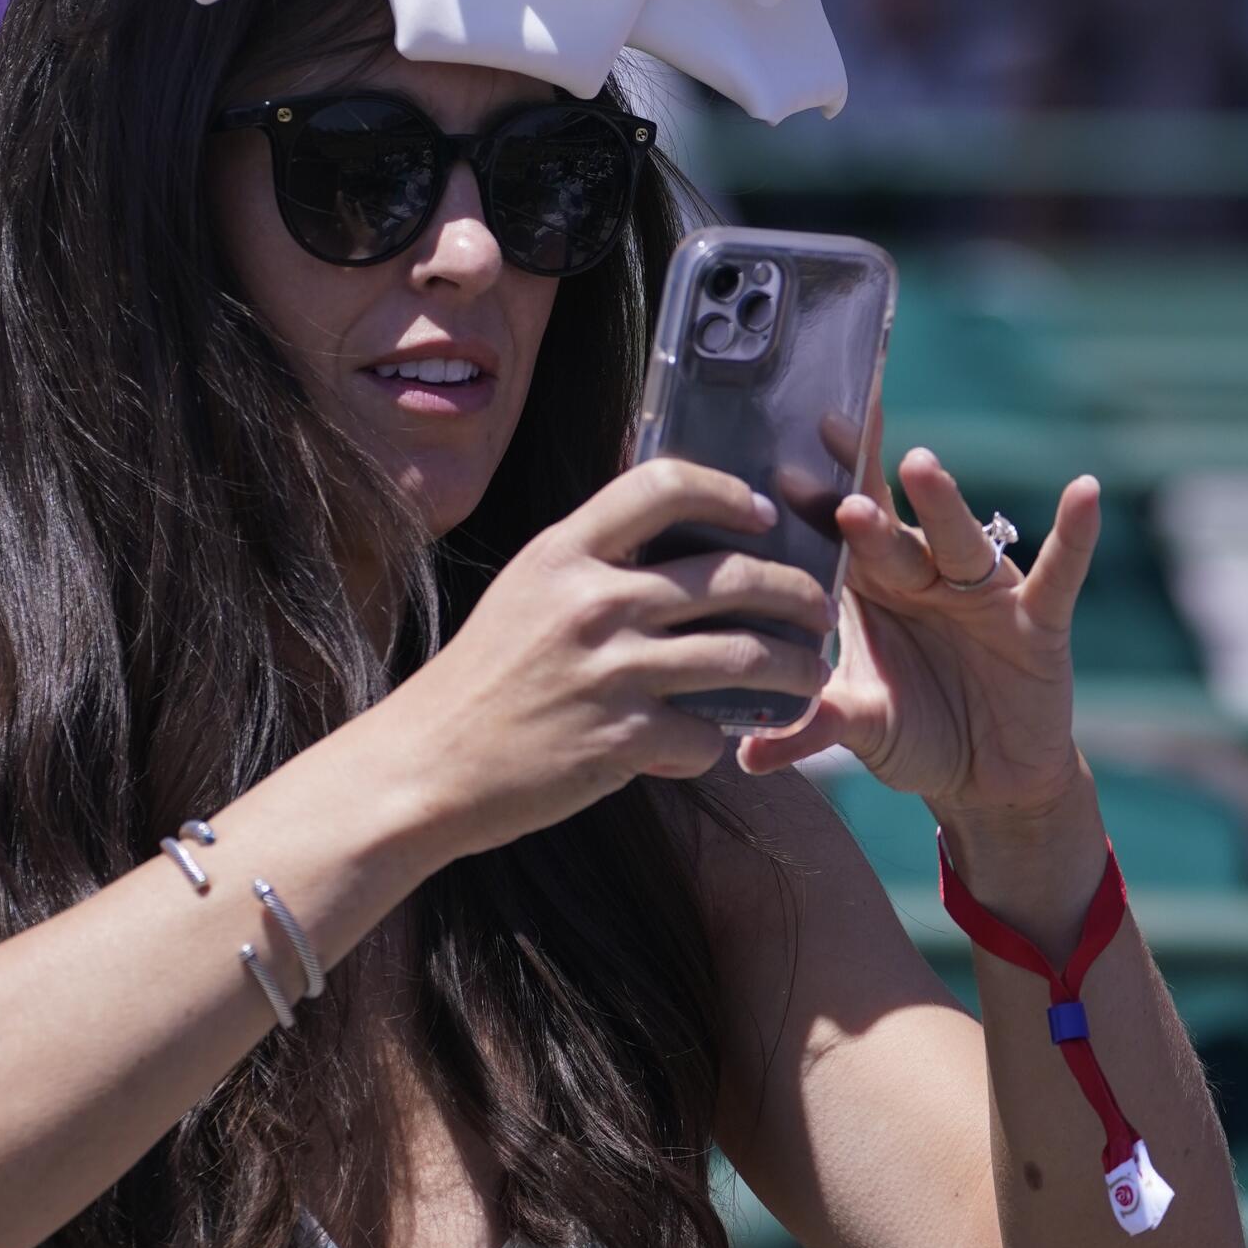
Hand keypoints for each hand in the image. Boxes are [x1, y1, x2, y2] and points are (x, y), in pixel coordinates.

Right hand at [381, 459, 830, 856]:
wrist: (428, 763)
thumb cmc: (482, 677)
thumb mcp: (526, 591)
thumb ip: (590, 560)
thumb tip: (665, 529)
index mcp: (565, 552)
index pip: (663, 484)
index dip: (725, 491)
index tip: (759, 514)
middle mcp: (594, 602)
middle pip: (731, 576)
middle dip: (795, 591)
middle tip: (819, 606)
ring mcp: (612, 672)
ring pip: (744, 656)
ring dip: (794, 667)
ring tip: (812, 674)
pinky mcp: (623, 741)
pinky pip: (707, 733)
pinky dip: (719, 739)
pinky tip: (716, 740)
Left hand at [736, 434, 1099, 819]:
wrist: (990, 777)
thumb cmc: (916, 732)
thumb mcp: (864, 728)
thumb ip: (814, 728)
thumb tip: (746, 754)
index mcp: (870, 588)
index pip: (837, 534)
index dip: (813, 501)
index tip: (780, 464)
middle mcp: (922, 575)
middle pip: (891, 526)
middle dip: (863, 491)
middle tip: (834, 447)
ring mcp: (980, 591)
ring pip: (957, 540)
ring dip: (940, 504)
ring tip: (920, 465)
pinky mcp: (1036, 619)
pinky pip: (1058, 572)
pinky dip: (1073, 534)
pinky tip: (1084, 492)